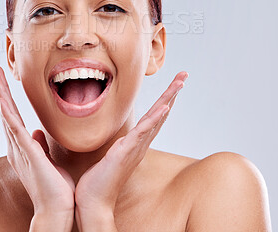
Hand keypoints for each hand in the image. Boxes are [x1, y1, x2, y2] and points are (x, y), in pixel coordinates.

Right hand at [0, 65, 74, 225]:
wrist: (57, 208)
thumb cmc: (54, 186)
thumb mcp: (46, 159)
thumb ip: (39, 145)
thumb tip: (37, 132)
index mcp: (23, 146)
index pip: (12, 116)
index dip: (6, 98)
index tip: (2, 81)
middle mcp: (17, 146)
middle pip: (6, 112)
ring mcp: (21, 149)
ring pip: (8, 116)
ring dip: (1, 95)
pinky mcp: (29, 154)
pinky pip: (16, 131)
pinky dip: (8, 116)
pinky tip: (1, 102)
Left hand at [74, 71, 188, 226]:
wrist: (94, 202)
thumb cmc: (99, 180)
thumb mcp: (111, 154)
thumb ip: (119, 143)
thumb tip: (118, 136)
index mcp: (137, 142)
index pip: (155, 116)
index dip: (166, 98)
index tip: (174, 83)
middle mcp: (140, 143)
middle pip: (161, 113)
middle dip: (172, 93)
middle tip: (184, 75)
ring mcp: (135, 147)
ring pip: (156, 119)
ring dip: (168, 99)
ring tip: (179, 83)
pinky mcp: (126, 151)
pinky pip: (143, 133)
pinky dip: (155, 119)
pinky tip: (164, 108)